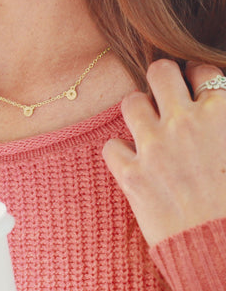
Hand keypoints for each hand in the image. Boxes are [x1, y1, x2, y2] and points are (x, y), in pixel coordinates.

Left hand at [102, 59, 225, 246]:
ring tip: (147, 123)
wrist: (223, 254)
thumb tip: (213, 106)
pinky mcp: (132, 175)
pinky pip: (111, 146)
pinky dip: (119, 151)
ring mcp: (154, 148)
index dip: (196, 76)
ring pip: (131, 102)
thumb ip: (223, 121)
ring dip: (139, 110)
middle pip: (160, 71)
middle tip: (165, 91)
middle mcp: (184, 124)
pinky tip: (131, 159)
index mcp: (220, 114)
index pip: (201, 70)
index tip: (193, 86)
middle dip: (162, 75)